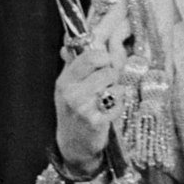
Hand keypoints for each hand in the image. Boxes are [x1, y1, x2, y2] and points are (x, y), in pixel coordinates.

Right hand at [54, 0, 131, 173]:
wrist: (75, 145)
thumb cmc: (76, 110)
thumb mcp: (69, 86)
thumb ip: (73, 62)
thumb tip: (69, 39)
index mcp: (65, 78)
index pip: (89, 52)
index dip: (105, 47)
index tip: (112, 41)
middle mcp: (70, 90)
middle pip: (104, 63)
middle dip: (111, 69)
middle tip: (107, 80)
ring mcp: (82, 106)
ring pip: (114, 81)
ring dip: (116, 88)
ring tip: (106, 99)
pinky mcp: (96, 120)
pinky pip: (118, 100)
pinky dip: (118, 105)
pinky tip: (108, 113)